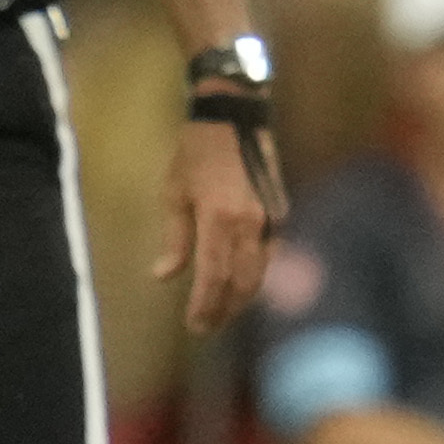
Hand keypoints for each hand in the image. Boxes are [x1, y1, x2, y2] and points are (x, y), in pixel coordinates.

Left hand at [155, 117, 275, 334]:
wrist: (235, 116)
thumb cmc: (196, 152)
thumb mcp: (175, 193)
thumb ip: (175, 238)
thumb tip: (164, 275)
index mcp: (220, 219)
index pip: (214, 276)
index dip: (206, 305)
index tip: (195, 326)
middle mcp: (250, 223)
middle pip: (243, 281)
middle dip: (226, 308)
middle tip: (208, 326)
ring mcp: (270, 218)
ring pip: (261, 270)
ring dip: (243, 295)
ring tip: (224, 310)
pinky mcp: (278, 212)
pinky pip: (269, 253)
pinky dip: (256, 273)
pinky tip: (243, 282)